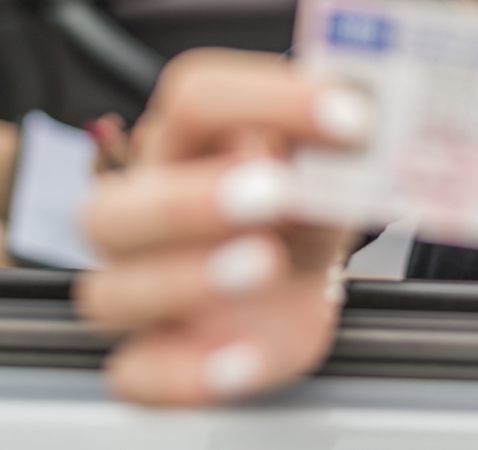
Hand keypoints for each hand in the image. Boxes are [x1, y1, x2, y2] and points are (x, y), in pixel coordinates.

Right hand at [74, 48, 371, 405]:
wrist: (296, 276)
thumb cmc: (298, 206)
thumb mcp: (322, 165)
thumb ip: (334, 148)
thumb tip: (366, 117)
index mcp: (182, 145)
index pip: (195, 100)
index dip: (268, 101)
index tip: (348, 117)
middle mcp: (141, 216)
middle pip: (112, 208)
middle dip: (187, 202)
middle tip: (272, 192)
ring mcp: (141, 292)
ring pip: (111, 295)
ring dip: (186, 280)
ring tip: (266, 263)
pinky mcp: (160, 359)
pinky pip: (138, 377)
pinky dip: (188, 374)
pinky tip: (247, 356)